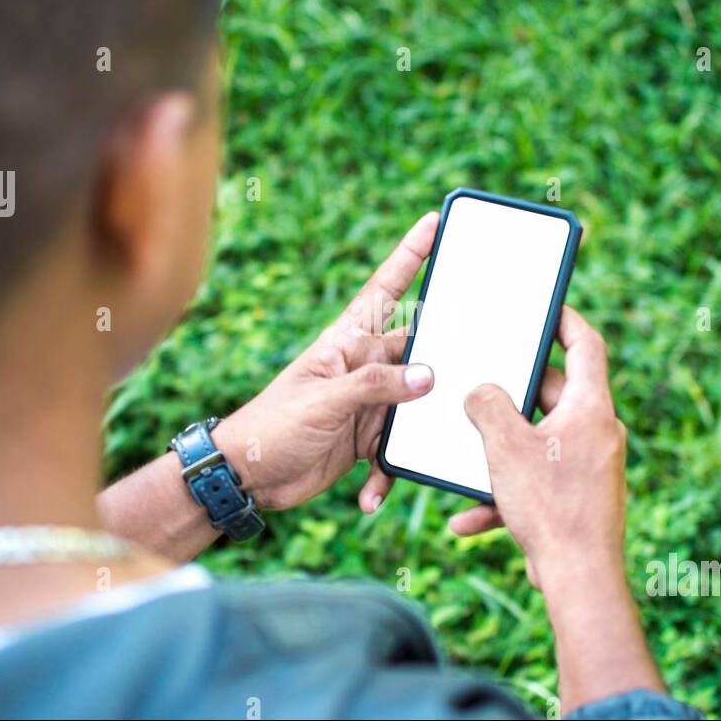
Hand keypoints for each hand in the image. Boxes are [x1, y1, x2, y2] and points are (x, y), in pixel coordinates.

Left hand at [211, 212, 439, 511]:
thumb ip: (375, 386)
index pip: (385, 290)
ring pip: (415, 409)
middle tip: (476, 364)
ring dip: (418, 433)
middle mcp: (363, 368)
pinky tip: (370, 498)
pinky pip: (393, 453)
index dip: (409, 256)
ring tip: (422, 449)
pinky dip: (387, 476)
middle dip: (444, 363)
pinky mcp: (365, 441)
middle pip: (418, 356)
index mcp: (347, 343)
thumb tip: (428, 376)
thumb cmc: (270, 426)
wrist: (244, 477)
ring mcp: (367, 405)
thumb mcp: (322, 401)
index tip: (433, 222)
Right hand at [454, 306, 664, 708]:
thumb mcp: (506, 446)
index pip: (585, 345)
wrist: (580, 578)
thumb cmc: (552, 507)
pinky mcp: (577, 501)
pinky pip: (536, 485)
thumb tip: (480, 392)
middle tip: (481, 386)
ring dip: (499, 453)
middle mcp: (597, 433)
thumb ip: (487, 407)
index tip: (546, 307)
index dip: (565, 320)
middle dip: (511, 396)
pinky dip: (503, 496)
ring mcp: (590, 468)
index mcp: (590, 408)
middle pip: (552, 396)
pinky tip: (466, 519)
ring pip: (538, 443)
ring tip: (468, 457)